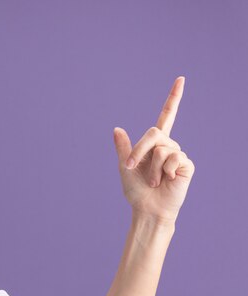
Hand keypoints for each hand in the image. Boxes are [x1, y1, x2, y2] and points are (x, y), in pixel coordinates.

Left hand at [113, 76, 194, 224]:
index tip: (181, 79)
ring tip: (153, 181)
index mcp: (154, 144)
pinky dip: (164, 171)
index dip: (174, 98)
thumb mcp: (125, 167)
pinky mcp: (186, 165)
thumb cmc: (136, 191)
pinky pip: (173, 158)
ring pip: (161, 148)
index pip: (166, 117)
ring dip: (151, 167)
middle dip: (139, 150)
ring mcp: (178, 155)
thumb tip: (117, 128)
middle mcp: (168, 146)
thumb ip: (123, 148)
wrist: (147, 209)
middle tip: (132, 167)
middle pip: (154, 133)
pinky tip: (166, 181)